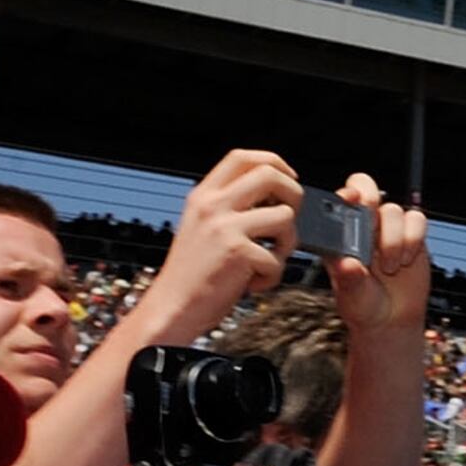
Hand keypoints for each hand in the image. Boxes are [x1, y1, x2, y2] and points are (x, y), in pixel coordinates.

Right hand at [138, 150, 301, 342]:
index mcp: (203, 196)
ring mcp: (224, 227)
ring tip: (267, 260)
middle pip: (270, 175)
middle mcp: (212, 205)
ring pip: (285, 217)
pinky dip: (272, 276)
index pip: (242, 157)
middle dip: (294, 194)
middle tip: (288, 219)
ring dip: (287, 244)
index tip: (288, 178)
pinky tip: (252, 284)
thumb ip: (228, 207)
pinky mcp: (237, 253)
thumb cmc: (192, 274)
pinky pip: (277, 258)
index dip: (273, 162)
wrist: (171, 308)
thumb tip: (276, 196)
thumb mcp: (201, 226)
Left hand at [322, 173, 431, 338]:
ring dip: (393, 238)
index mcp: (339, 234)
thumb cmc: (362, 306)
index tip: (350, 200)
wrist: (391, 320)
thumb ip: (349, 279)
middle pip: (365, 186)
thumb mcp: (351, 296)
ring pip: (393, 210)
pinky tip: (406, 259)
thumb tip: (348, 264)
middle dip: (369, 197)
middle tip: (371, 220)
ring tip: (390, 266)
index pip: (339, 201)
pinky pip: (417, 219)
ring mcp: (388, 228)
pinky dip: (414, 238)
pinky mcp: (412, 235)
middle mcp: (362, 225)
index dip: (345, 193)